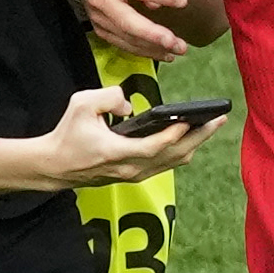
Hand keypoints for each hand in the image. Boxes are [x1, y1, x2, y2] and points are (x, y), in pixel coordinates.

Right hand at [37, 85, 224, 188]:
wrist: (54, 166)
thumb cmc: (67, 135)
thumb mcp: (81, 105)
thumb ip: (108, 97)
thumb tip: (129, 105)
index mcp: (119, 153)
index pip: (156, 146)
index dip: (175, 133)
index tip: (190, 118)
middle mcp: (131, 168)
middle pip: (175, 156)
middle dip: (199, 137)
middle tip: (219, 119)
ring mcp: (134, 175)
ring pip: (173, 163)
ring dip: (194, 144)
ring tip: (211, 125)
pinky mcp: (134, 175)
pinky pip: (165, 164)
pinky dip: (181, 151)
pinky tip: (191, 138)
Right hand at [74, 0, 192, 58]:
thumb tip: (155, 4)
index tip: (182, 1)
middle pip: (126, 21)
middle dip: (152, 34)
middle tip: (174, 42)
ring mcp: (97, 16)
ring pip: (126, 37)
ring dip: (153, 47)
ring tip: (178, 49)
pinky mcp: (100, 28)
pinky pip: (123, 44)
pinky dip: (144, 51)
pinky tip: (163, 53)